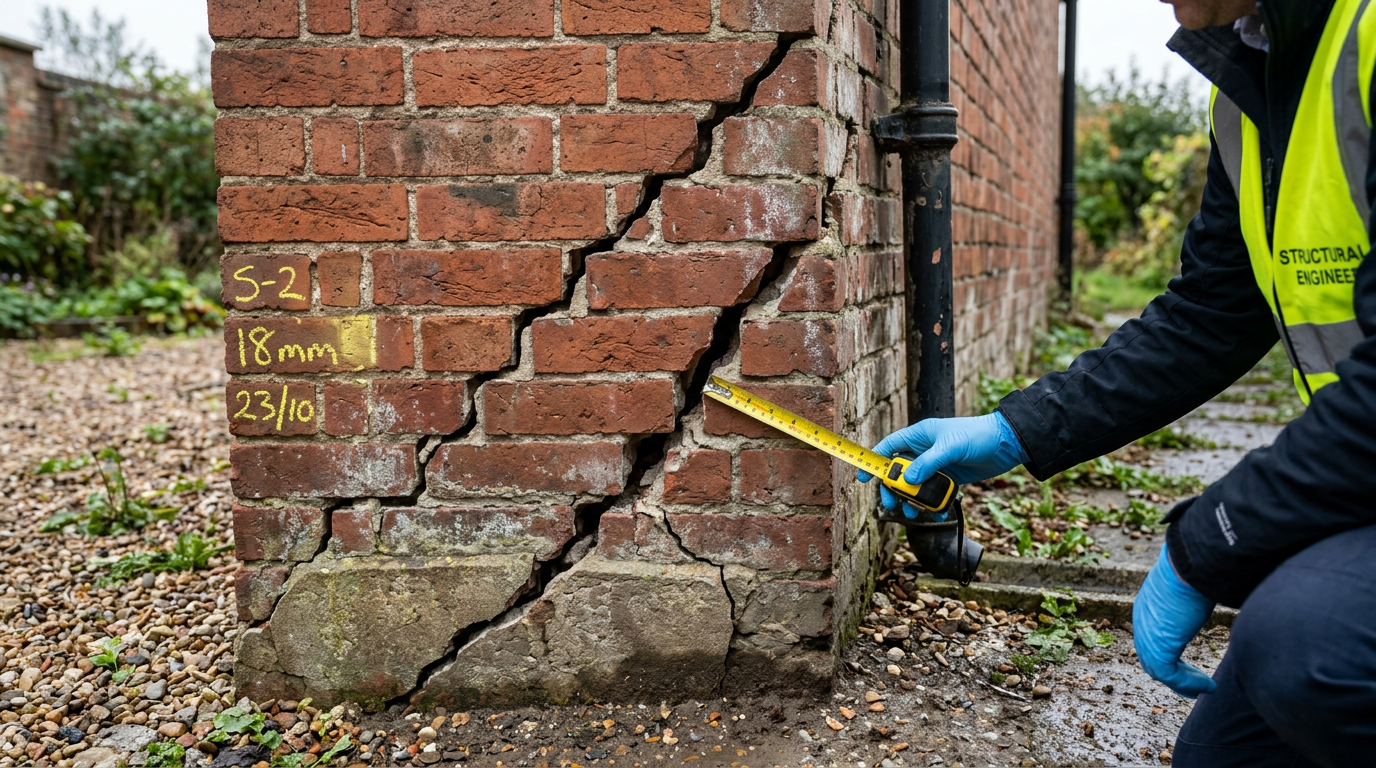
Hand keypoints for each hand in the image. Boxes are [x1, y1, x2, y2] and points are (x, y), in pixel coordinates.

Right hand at [857, 413, 1028, 516]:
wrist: (1008, 443)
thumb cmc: (978, 435)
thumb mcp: (951, 447)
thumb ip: (928, 463)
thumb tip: (908, 481)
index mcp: (920, 436)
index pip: (889, 447)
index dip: (874, 461)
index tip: (862, 478)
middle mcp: (925, 450)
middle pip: (898, 472)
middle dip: (893, 489)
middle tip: (891, 503)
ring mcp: (937, 465)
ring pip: (915, 486)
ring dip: (912, 500)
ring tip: (913, 514)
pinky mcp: (950, 478)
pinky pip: (934, 493)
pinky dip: (932, 504)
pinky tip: (936, 512)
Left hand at [1133, 543, 1216, 697]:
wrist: (1190, 564)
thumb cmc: (1196, 568)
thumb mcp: (1190, 584)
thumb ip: (1195, 596)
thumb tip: (1217, 588)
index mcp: (1148, 606)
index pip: (1151, 637)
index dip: (1167, 655)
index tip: (1187, 666)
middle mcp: (1143, 620)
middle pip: (1151, 656)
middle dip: (1173, 674)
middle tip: (1193, 686)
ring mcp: (1147, 633)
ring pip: (1158, 669)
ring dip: (1183, 683)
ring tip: (1204, 688)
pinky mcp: (1158, 646)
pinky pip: (1169, 674)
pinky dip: (1188, 684)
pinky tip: (1208, 686)